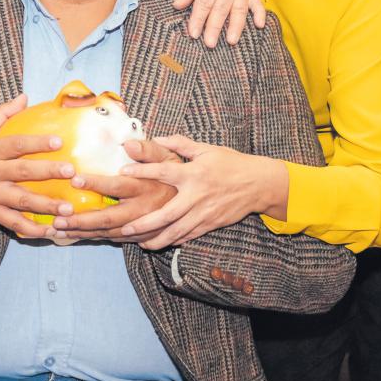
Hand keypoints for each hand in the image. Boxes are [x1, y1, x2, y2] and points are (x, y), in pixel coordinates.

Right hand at [0, 95, 76, 238]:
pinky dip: (32, 229)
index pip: (15, 145)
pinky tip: (51, 230)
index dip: (36, 143)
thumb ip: (1, 114)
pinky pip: (13, 223)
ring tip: (68, 208)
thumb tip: (24, 97)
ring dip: (46, 205)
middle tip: (71, 172)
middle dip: (48, 172)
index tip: (58, 141)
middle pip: (22, 172)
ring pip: (21, 201)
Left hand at [48, 139, 179, 243]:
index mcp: (146, 187)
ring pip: (108, 233)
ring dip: (83, 233)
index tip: (75, 179)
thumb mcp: (168, 157)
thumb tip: (128, 144)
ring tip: (58, 230)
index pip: (117, 185)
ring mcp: (141, 226)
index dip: (96, 183)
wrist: (197, 203)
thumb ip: (148, 149)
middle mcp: (142, 209)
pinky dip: (93, 238)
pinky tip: (74, 237)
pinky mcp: (141, 237)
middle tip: (58, 218)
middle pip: (108, 218)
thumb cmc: (177, 174)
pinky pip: (114, 240)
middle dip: (82, 220)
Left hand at [97, 134, 289, 250]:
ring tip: (139, 243)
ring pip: (176, 231)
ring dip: (156, 238)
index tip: (122, 172)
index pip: (162, 171)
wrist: (257, 184)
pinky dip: (173, 240)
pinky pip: (188, 235)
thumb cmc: (230, 163)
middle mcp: (196, 195)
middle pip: (165, 213)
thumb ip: (179, 144)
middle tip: (124, 228)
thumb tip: (156, 138)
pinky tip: (161, 242)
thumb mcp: (206, 149)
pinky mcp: (210, 224)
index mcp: (193, 173)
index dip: (141, 171)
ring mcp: (203, 213)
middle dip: (144, 223)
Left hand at [172, 0, 265, 46]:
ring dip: (235, 26)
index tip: (194, 33)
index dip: (199, 18)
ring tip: (231, 41)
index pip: (205, 1)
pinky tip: (260, 25)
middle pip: (221, 7)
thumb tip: (178, 6)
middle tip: (209, 43)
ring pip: (238, 8)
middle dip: (215, 27)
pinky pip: (256, 2)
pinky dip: (259, 13)